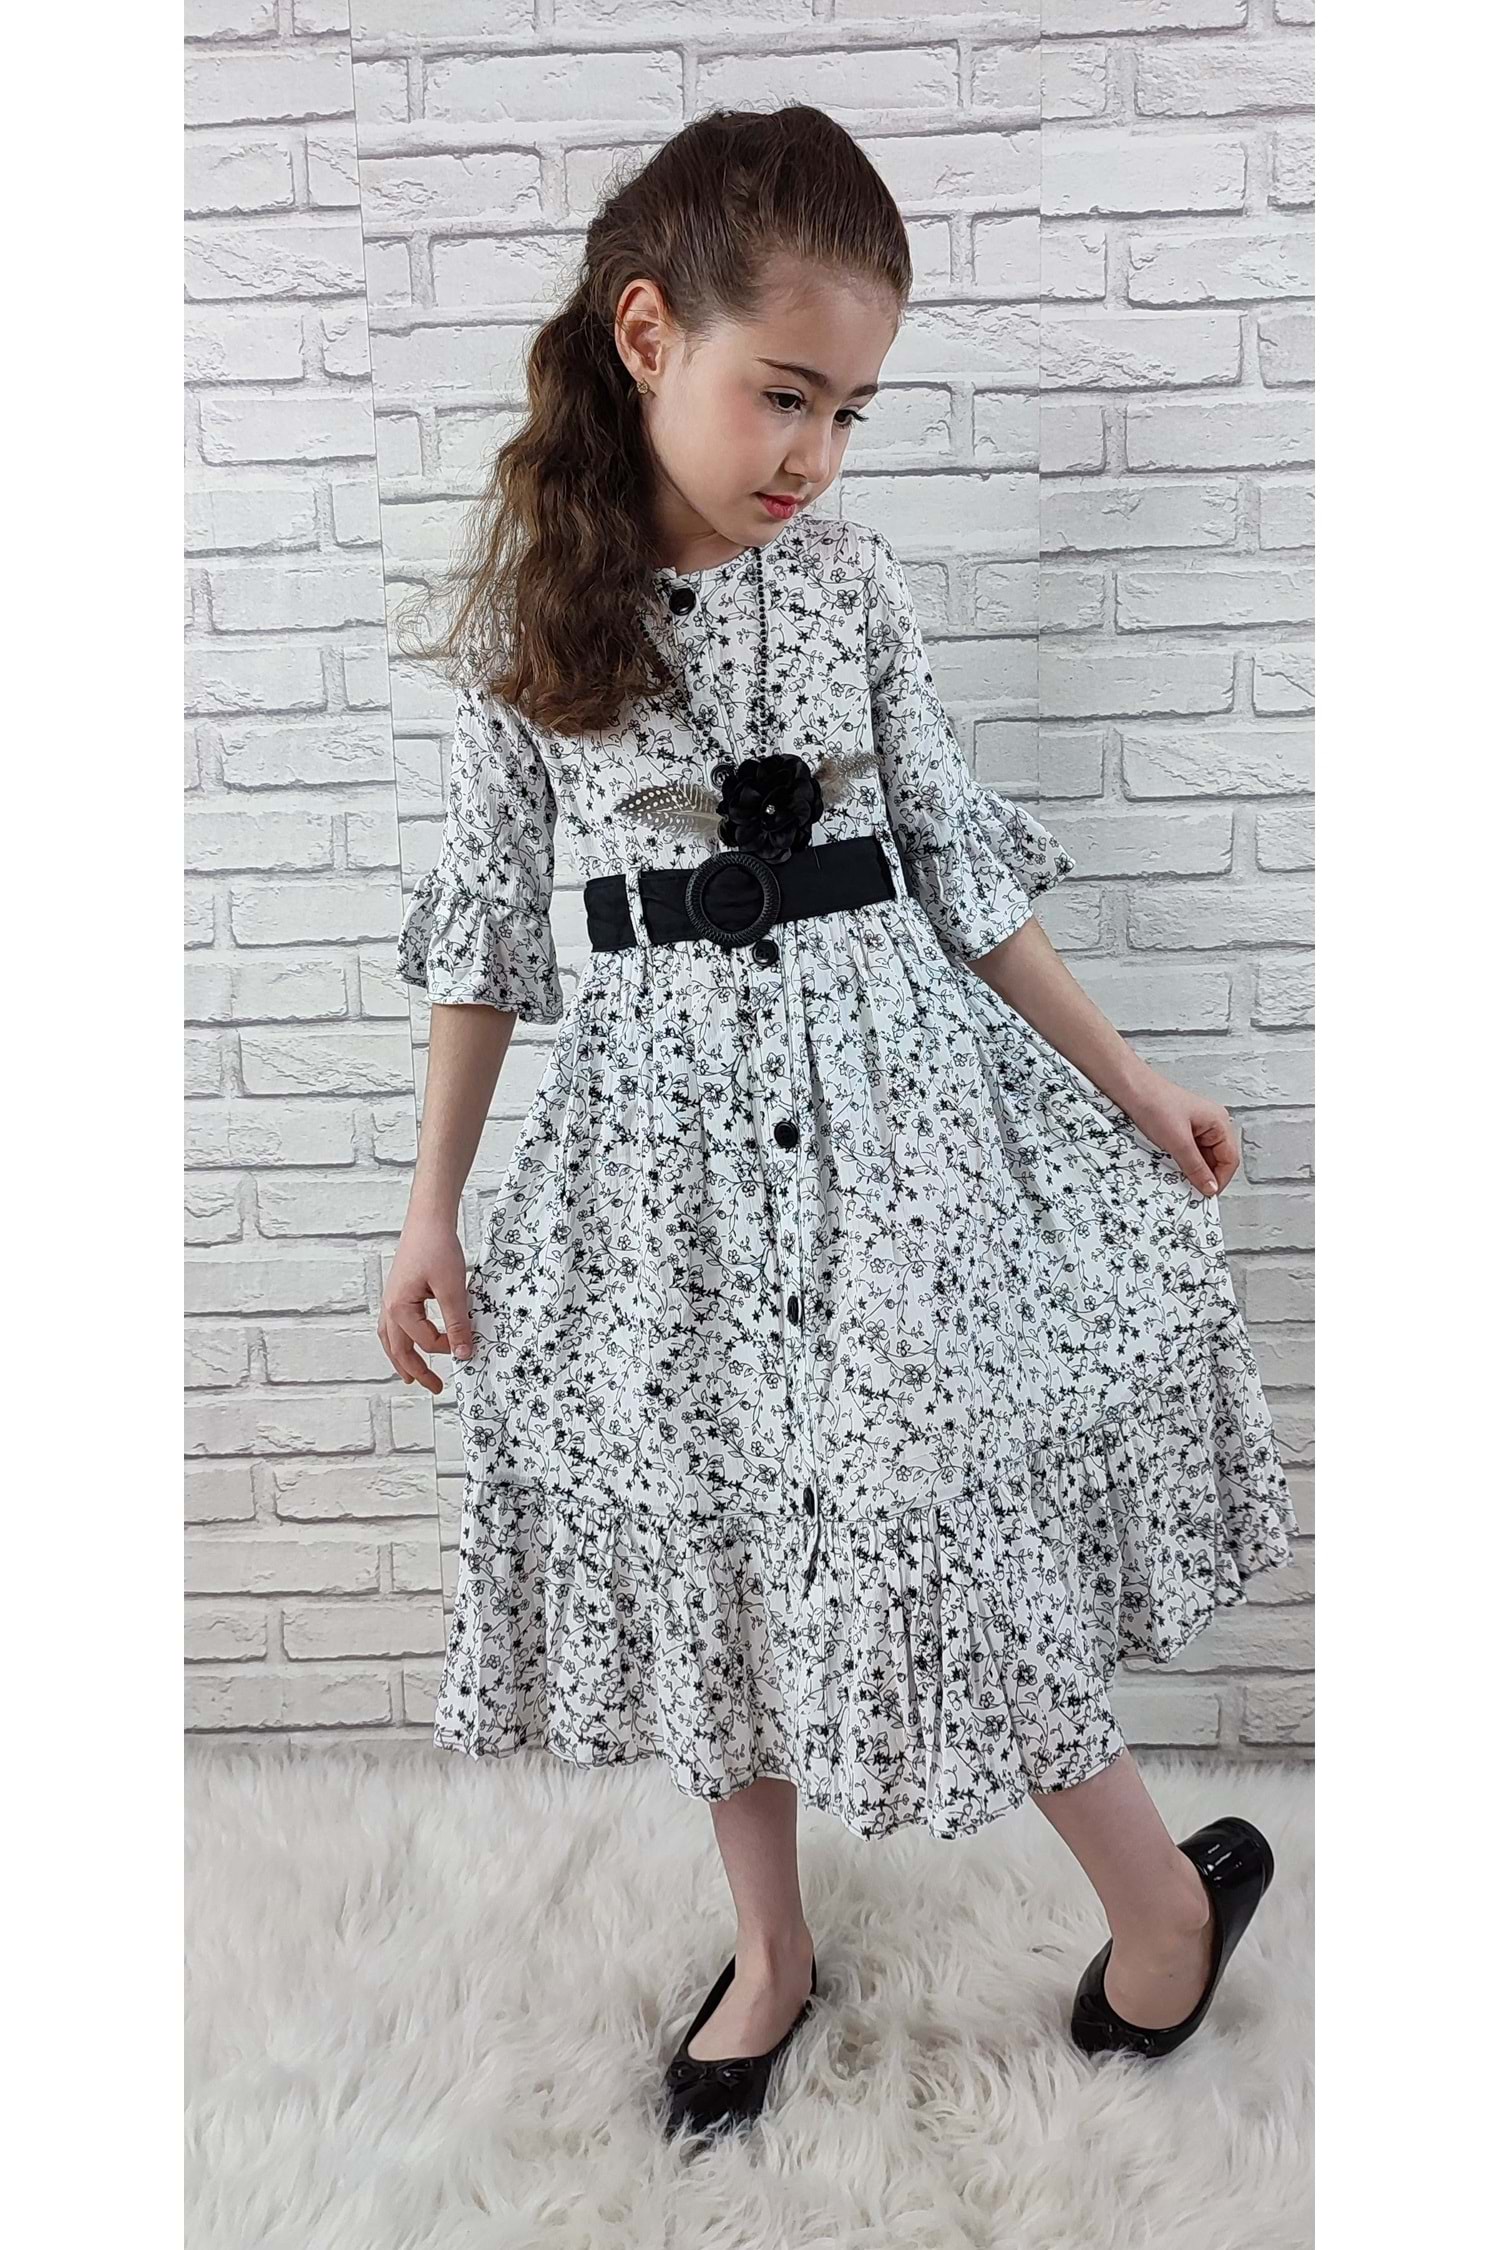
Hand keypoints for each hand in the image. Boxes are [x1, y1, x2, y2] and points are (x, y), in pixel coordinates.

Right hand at [378, 1216, 474, 1394]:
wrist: (428, 1218)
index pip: (425, 1341)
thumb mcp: (453, 1288)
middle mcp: (389, 1307)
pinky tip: (411, 1339)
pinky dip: (401, 1339)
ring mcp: (391, 1299)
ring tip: (411, 1375)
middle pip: (398, 1349)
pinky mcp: (398, 1291)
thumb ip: (457, 1322)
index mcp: (399, 1309)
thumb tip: (462, 1352)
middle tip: (434, 1388)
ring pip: (391, 1338)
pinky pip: (394, 1324)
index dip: (449, 1346)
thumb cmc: (437, 1247)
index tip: (468, 1346)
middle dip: (416, 1371)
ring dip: (402, 1357)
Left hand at [1119, 1066, 1238, 1196]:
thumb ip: (1195, 1166)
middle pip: (1218, 1160)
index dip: (1220, 1180)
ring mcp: (1197, 1127)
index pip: (1230, 1159)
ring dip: (1192, 1170)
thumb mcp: (1177, 1141)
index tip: (1205, 1196)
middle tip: (1191, 1193)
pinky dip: (1182, 1163)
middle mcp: (1212, 1124)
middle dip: (1205, 1176)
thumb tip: (1210, 1188)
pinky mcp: (1181, 1130)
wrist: (1129, 1088)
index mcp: (1219, 1122)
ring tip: (1178, 1180)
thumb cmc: (1154, 1104)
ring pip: (1202, 1158)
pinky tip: (1171, 1168)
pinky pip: (1188, 1152)